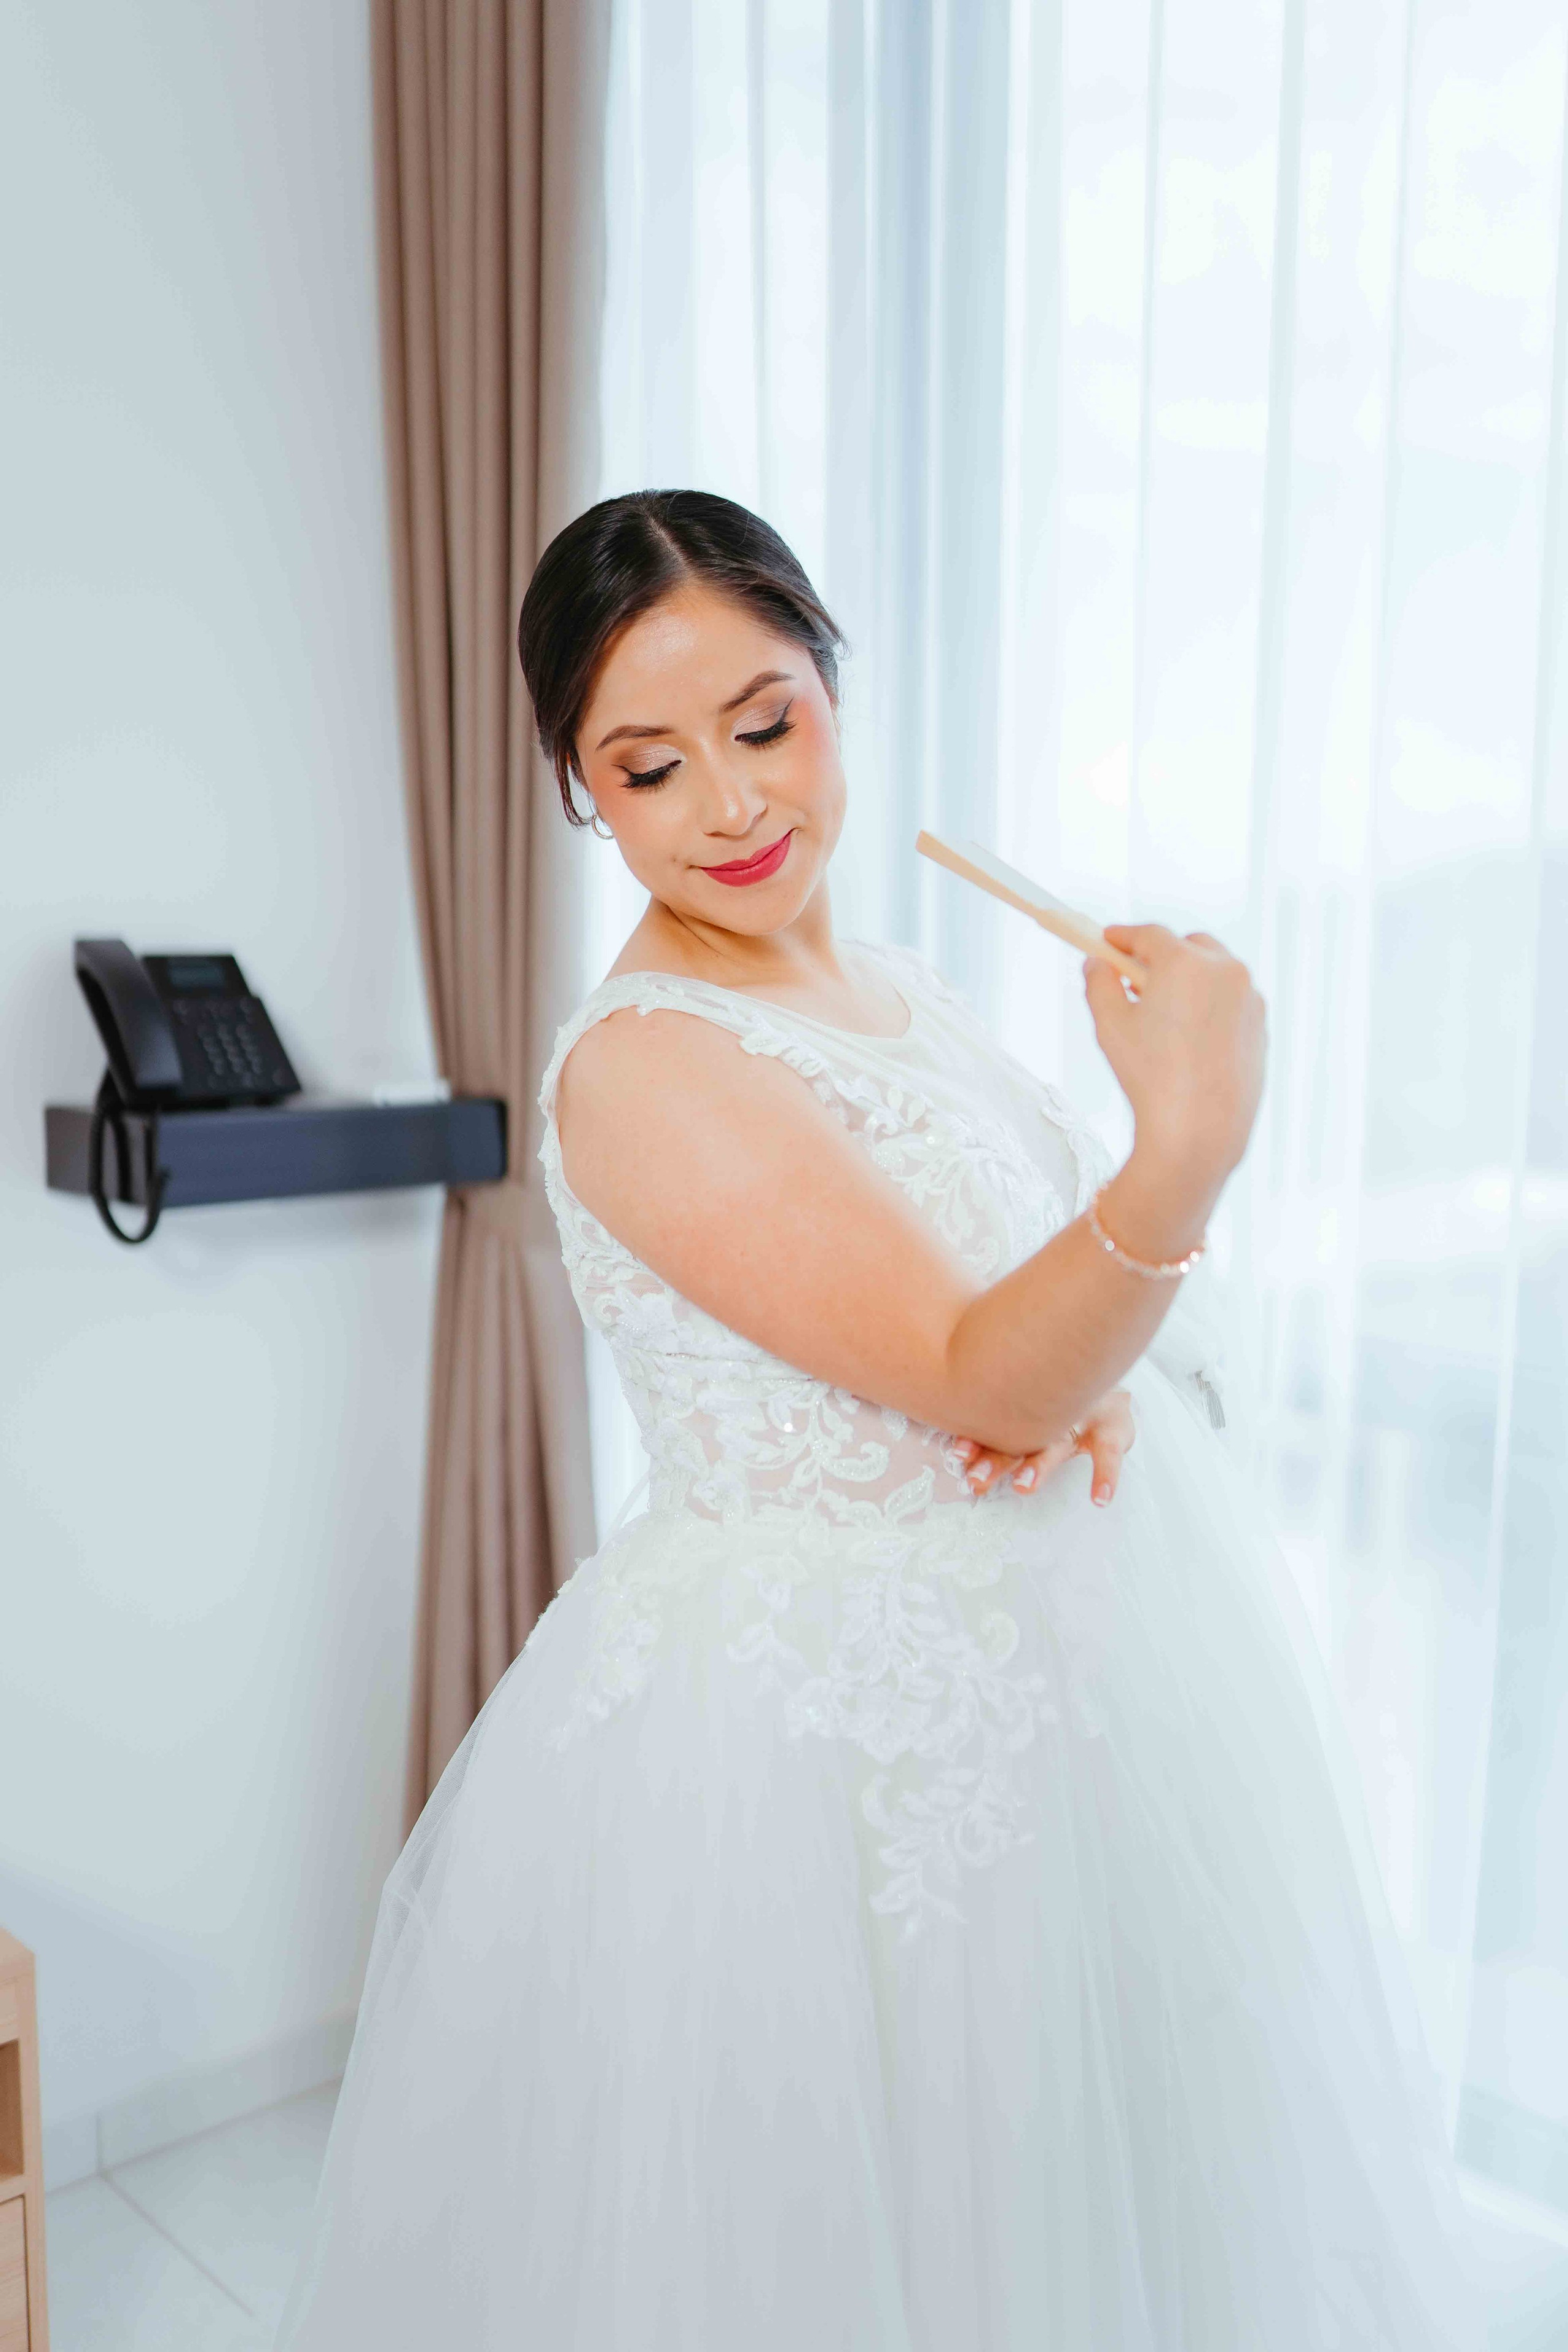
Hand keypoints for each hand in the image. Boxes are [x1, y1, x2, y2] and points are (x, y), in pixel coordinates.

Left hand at [954, 1389, 1135, 1506]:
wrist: (1103, 1361)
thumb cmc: (1057, 1388)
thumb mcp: (1029, 1394)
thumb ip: (997, 1414)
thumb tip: (953, 1437)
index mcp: (1025, 1406)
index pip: (995, 1424)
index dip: (976, 1441)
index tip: (957, 1454)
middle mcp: (1051, 1411)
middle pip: (1020, 1439)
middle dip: (997, 1461)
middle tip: (976, 1480)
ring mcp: (1082, 1417)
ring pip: (1056, 1444)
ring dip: (1038, 1466)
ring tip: (1023, 1486)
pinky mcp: (1113, 1427)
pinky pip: (1110, 1454)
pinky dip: (1107, 1476)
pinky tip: (1101, 1500)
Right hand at [1085, 925, 1264, 1184]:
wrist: (1199, 1130)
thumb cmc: (1149, 1077)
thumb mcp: (1110, 1026)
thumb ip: (1099, 984)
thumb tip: (1097, 964)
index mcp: (1185, 962)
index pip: (1149, 934)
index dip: (1123, 936)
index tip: (1107, 941)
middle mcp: (1225, 970)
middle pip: (1189, 945)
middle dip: (1162, 956)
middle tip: (1135, 979)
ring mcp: (1249, 998)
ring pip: (1216, 972)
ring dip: (1190, 980)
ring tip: (1165, 1011)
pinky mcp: (1261, 1026)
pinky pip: (1233, 1002)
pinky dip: (1211, 1006)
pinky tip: (1190, 1037)